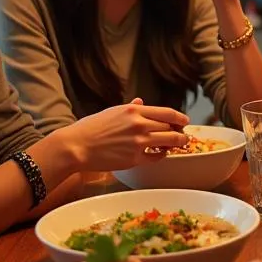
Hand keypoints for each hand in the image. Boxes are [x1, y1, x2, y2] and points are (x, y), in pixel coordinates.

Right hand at [70, 98, 188, 170]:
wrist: (77, 146)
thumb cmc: (90, 128)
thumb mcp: (112, 111)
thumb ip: (130, 108)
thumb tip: (141, 102)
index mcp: (134, 110)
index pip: (167, 112)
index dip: (179, 117)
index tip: (184, 121)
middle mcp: (139, 124)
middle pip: (170, 127)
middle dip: (179, 131)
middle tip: (182, 134)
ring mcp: (138, 142)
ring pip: (168, 141)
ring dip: (176, 143)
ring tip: (179, 144)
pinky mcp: (134, 159)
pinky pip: (156, 157)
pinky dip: (162, 155)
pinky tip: (161, 153)